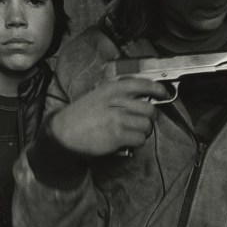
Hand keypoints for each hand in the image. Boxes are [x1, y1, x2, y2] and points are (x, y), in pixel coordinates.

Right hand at [50, 77, 168, 155]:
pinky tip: (127, 141)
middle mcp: (117, 102)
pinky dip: (136, 142)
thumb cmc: (80, 115)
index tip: (163, 93)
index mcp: (112, 89)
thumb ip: (118, 95)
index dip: (157, 89)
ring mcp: (117, 119)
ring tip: (133, 133)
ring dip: (143, 131)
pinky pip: (139, 139)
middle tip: (143, 121)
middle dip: (150, 117)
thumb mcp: (98, 95)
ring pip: (146, 125)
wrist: (63, 133)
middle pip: (149, 109)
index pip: (142, 84)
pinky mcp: (117, 136)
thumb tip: (142, 98)